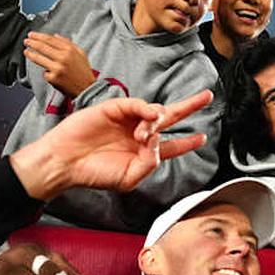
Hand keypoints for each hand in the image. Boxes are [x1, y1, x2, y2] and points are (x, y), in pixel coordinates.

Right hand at [9, 90, 212, 199]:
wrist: (67, 163)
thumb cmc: (95, 173)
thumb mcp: (129, 178)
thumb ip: (150, 163)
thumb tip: (159, 139)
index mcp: (144, 153)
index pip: (172, 145)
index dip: (188, 142)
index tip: (202, 137)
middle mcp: (138, 134)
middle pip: (170, 118)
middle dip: (189, 106)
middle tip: (207, 97)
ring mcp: (127, 120)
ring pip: (155, 113)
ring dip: (156, 123)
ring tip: (142, 136)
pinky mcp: (114, 108)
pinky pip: (137, 104)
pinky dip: (146, 108)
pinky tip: (149, 116)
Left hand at [24, 32, 95, 97]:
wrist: (87, 88)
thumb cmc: (84, 72)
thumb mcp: (80, 53)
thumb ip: (68, 43)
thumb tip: (55, 36)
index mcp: (69, 50)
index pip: (50, 40)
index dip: (39, 36)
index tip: (32, 35)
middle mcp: (63, 58)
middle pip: (42, 47)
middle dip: (32, 43)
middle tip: (26, 41)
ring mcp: (57, 68)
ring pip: (39, 59)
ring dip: (30, 54)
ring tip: (26, 51)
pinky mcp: (53, 78)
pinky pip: (45, 73)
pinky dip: (46, 72)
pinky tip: (50, 73)